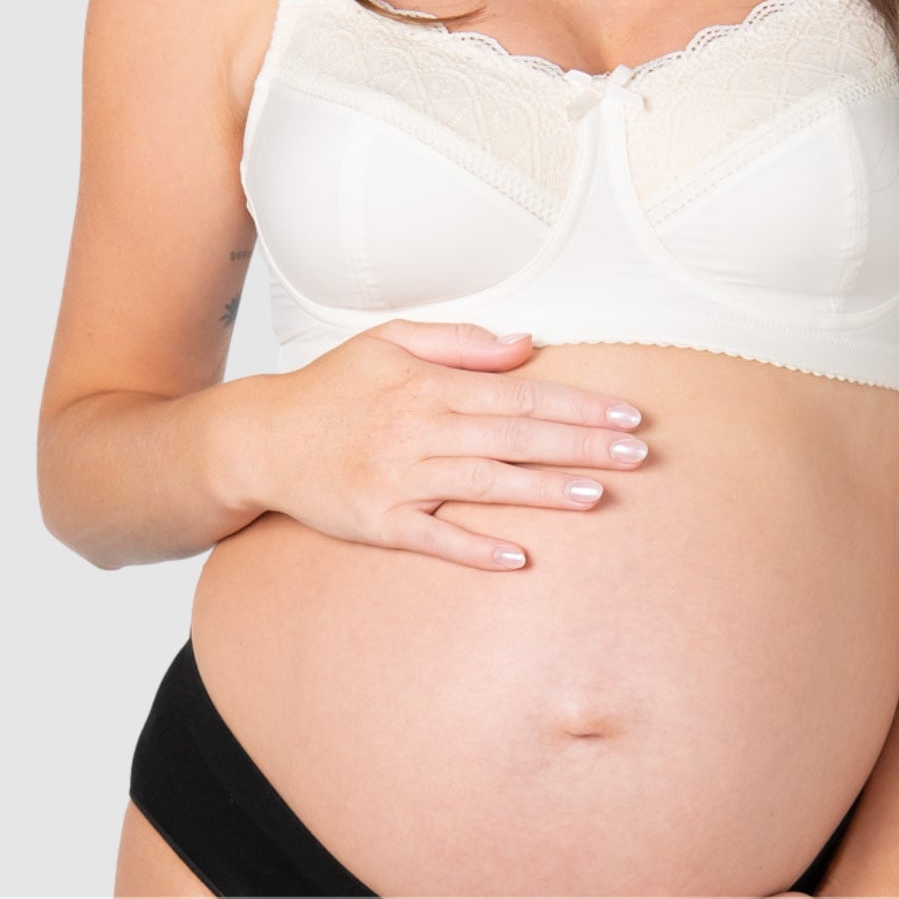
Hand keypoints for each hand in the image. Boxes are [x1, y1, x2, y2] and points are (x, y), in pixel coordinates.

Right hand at [258, 320, 650, 570]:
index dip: (577, 403)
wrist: (261, 438)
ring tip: (597, 494)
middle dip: (581, 444)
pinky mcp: (378, 522)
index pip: (520, 392)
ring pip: (486, 484)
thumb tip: (527, 343)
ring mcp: (399, 479)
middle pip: (515, 436)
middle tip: (637, 453)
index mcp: (429, 385)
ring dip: (544, 490)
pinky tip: (519, 557)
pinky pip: (434, 538)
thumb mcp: (390, 341)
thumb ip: (461, 343)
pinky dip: (476, 548)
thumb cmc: (333, 387)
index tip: (626, 413)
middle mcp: (419, 429)